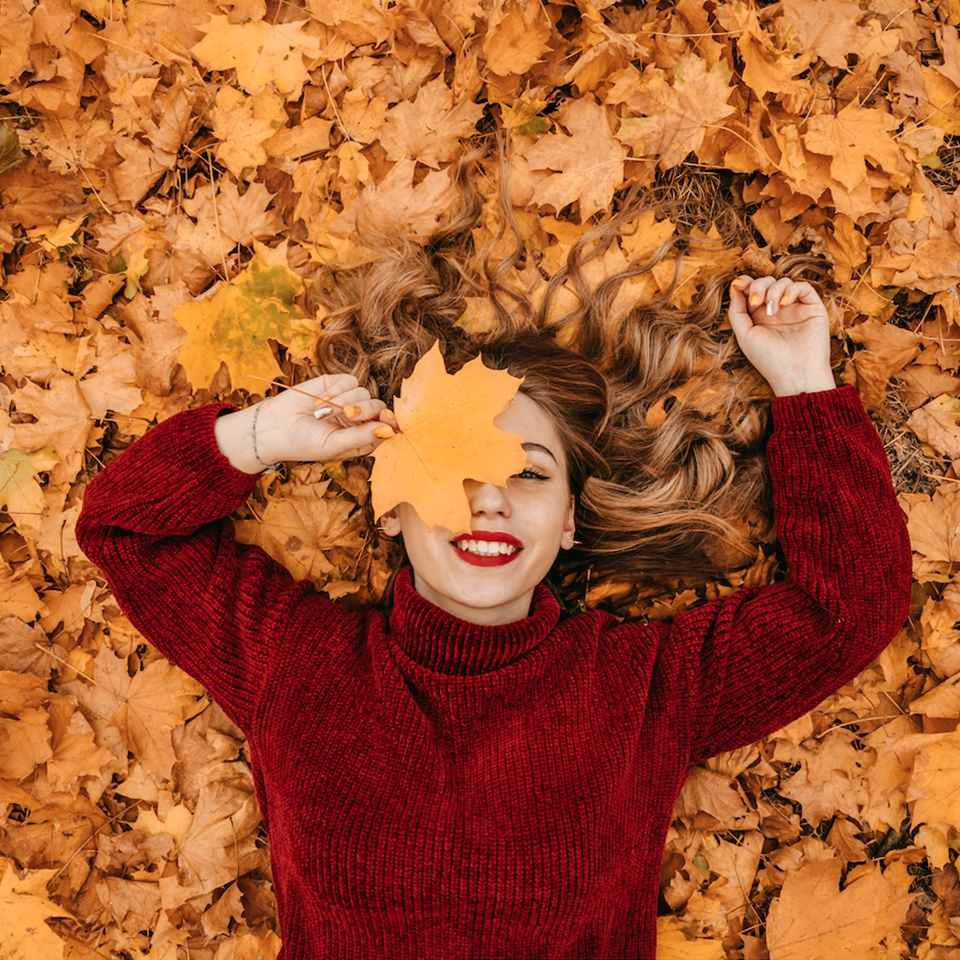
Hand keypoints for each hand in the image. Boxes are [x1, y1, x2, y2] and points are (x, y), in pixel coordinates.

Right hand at [214, 374, 396, 472]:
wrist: (275, 427)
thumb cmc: (305, 443)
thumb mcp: (334, 445)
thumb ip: (362, 437)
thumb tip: (389, 430)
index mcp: (362, 438)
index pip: (386, 427)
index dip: (389, 421)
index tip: (384, 418)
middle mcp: (358, 419)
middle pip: (378, 407)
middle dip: (364, 410)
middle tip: (347, 415)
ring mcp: (348, 400)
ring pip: (364, 393)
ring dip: (344, 402)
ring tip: (322, 413)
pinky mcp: (336, 384)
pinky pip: (350, 381)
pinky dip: (337, 390)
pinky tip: (320, 401)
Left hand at [728, 275, 835, 396]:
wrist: (796, 374)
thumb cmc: (769, 360)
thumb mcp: (745, 335)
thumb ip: (737, 312)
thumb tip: (735, 288)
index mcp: (760, 317)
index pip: (753, 291)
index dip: (746, 283)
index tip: (738, 284)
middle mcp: (778, 310)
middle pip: (767, 282)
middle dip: (759, 286)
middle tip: (756, 302)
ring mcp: (796, 308)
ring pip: (784, 282)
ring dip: (773, 291)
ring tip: (772, 311)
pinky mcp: (813, 308)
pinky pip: (804, 287)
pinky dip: (792, 290)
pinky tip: (785, 304)